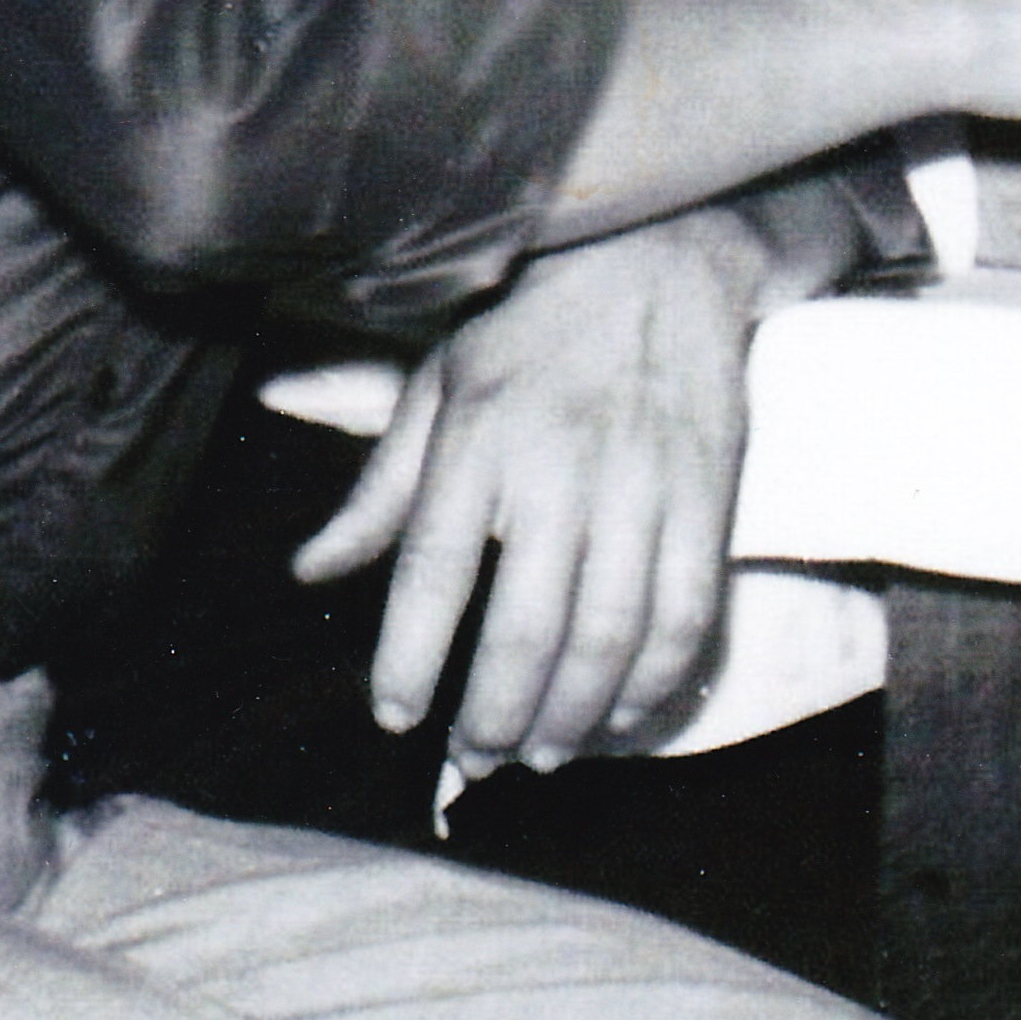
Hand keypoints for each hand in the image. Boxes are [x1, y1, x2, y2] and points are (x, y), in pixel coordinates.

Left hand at [293, 207, 778, 769]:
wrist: (662, 260)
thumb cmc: (532, 329)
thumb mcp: (438, 387)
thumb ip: (381, 488)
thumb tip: (312, 570)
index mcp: (479, 441)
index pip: (433, 574)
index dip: (408, 660)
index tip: (396, 716)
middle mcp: (560, 468)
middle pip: (527, 626)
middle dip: (498, 714)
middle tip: (479, 759)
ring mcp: (643, 484)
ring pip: (611, 633)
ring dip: (576, 714)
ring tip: (546, 753)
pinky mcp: (708, 493)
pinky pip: (688, 609)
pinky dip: (658, 678)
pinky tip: (628, 711)